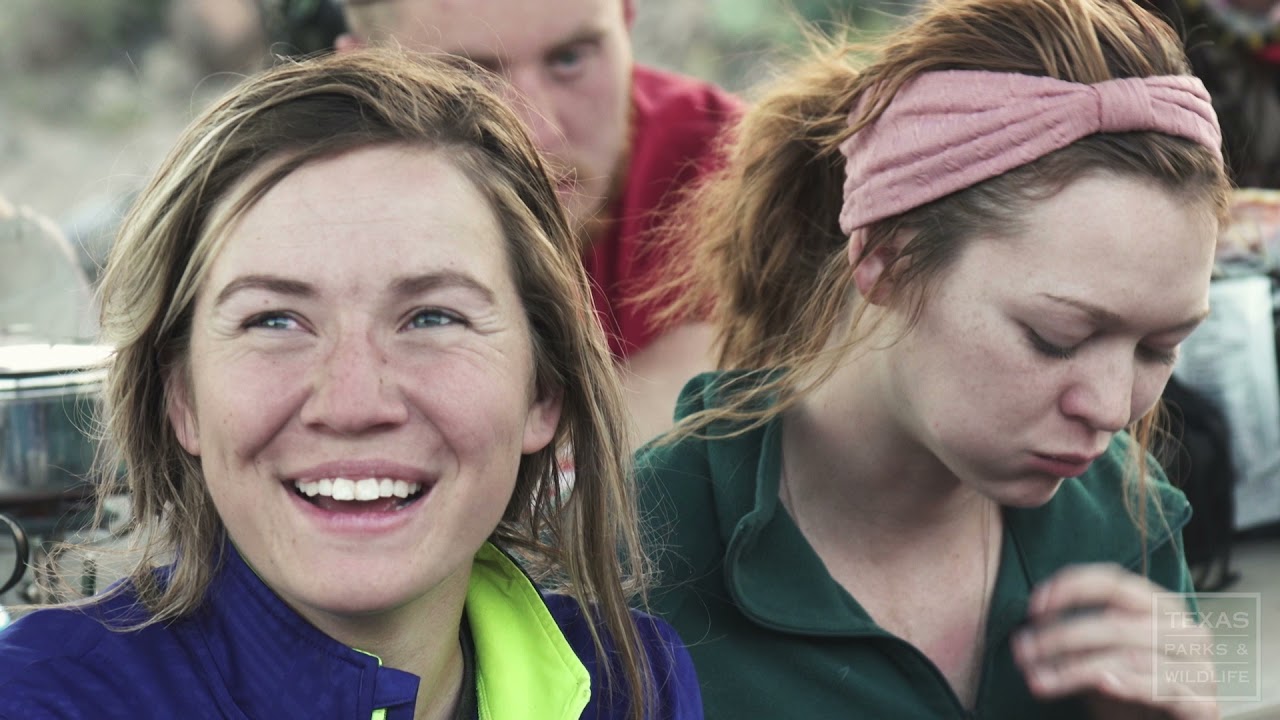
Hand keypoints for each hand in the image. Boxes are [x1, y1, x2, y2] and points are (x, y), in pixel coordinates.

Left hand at [1012, 563, 1219, 719]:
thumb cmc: (1132, 692)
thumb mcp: (1101, 656)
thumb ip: (1077, 635)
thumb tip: (1030, 628)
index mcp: (1162, 607)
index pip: (1114, 582)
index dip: (1071, 587)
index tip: (1033, 607)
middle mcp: (1186, 631)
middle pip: (1115, 623)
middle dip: (1061, 637)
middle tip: (1023, 652)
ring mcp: (1199, 668)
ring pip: (1128, 657)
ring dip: (1075, 669)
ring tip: (1039, 679)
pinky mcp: (1203, 704)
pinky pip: (1163, 688)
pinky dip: (1129, 684)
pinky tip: (1101, 683)